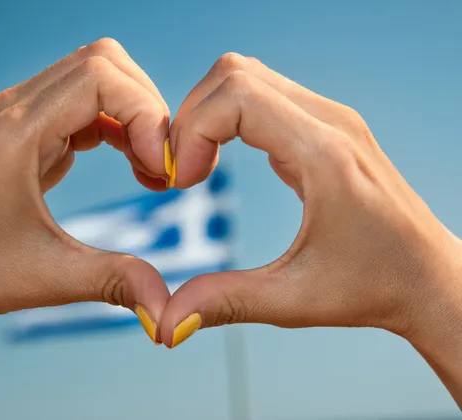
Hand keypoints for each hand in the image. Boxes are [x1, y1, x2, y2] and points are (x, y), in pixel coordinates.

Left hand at [0, 38, 170, 417]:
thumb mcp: (50, 277)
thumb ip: (116, 281)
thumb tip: (170, 312)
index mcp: (16, 132)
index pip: (100, 77)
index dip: (146, 114)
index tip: (161, 169)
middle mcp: (14, 110)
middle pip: (102, 64)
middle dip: (146, 108)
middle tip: (161, 164)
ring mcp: (16, 116)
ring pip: (94, 79)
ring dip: (133, 116)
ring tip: (149, 170)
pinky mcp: (23, 132)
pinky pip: (81, 105)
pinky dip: (116, 126)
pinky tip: (129, 164)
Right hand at [159, 53, 461, 358]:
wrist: (428, 278)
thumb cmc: (374, 287)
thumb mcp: (295, 302)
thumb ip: (226, 302)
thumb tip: (166, 320)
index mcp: (324, 156)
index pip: (237, 96)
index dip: (192, 131)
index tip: (181, 182)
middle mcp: (330, 122)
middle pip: (235, 74)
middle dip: (190, 118)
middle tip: (181, 173)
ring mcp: (330, 119)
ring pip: (247, 77)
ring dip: (207, 114)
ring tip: (196, 166)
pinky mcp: (325, 127)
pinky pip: (262, 95)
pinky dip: (226, 118)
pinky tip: (219, 159)